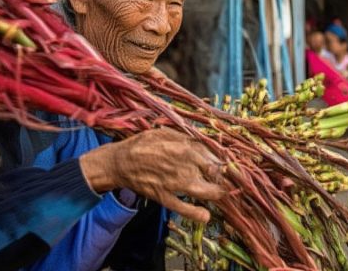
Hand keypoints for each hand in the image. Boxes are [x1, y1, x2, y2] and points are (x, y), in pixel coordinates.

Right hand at [80, 127, 225, 222]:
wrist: (120, 162)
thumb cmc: (143, 144)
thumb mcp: (165, 133)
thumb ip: (186, 139)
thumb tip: (206, 144)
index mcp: (184, 148)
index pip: (214, 156)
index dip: (223, 161)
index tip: (227, 164)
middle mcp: (183, 166)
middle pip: (214, 174)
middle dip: (223, 176)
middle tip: (225, 177)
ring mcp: (174, 184)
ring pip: (204, 192)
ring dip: (216, 194)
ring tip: (220, 193)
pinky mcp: (164, 198)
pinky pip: (183, 208)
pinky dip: (196, 214)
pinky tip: (205, 216)